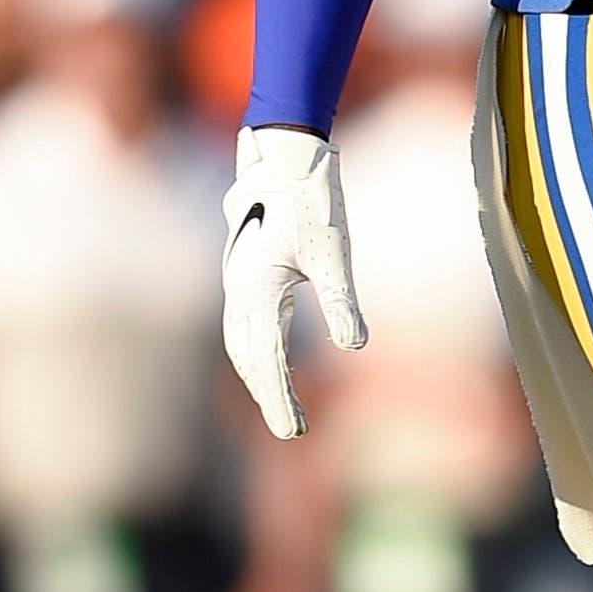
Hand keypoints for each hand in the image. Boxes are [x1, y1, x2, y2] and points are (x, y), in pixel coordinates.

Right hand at [222, 125, 365, 440]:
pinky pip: (244, 327)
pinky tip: (273, 368)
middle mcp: (239, 291)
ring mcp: (237, 284)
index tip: (296, 431)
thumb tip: (355, 345)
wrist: (282, 160)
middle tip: (294, 431)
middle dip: (269, 396)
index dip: (279, 398)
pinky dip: (255, 355)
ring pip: (242, 344)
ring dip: (260, 378)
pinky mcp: (244, 277)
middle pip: (249, 358)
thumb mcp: (334, 252)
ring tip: (284, 410)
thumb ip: (340, 299)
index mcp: (258, 288)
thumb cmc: (312, 202)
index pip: (266, 358)